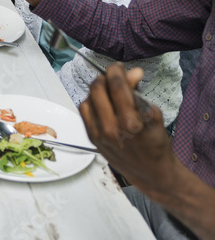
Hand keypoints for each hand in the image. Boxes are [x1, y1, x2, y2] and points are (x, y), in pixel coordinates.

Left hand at [78, 63, 177, 196]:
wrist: (151, 172)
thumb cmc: (156, 143)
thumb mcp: (153, 114)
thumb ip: (138, 92)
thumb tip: (132, 72)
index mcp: (130, 122)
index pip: (116, 85)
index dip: (116, 70)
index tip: (118, 67)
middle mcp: (110, 128)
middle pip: (97, 88)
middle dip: (105, 77)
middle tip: (113, 76)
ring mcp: (98, 134)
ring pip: (88, 98)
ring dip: (97, 90)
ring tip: (109, 91)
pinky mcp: (92, 138)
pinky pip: (84, 112)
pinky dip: (91, 103)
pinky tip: (102, 103)